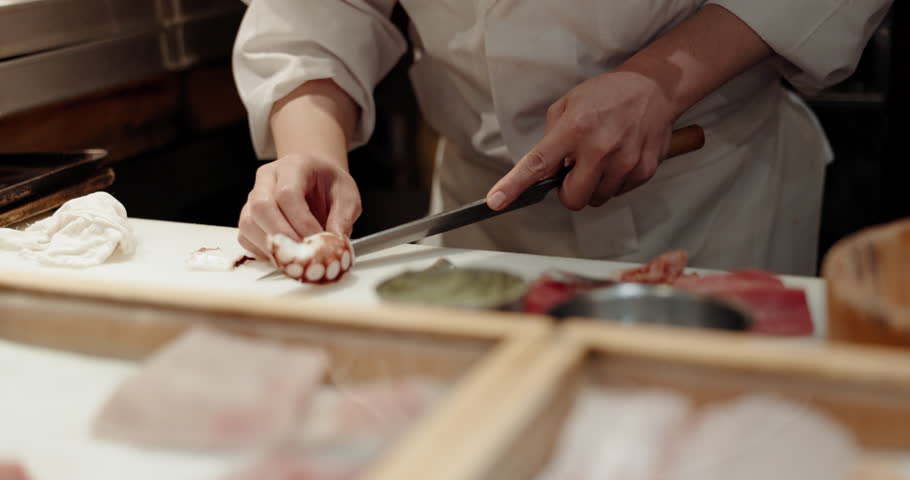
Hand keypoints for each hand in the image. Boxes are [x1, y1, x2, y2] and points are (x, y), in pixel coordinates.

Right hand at [237, 153, 360, 259]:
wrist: (317, 181)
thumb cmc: (331, 187)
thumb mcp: (348, 197)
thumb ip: (343, 218)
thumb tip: (334, 244)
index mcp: (294, 166)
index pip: (287, 194)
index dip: (301, 222)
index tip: (318, 242)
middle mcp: (267, 178)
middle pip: (261, 207)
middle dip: (282, 237)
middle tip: (304, 255)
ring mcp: (253, 196)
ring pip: (248, 223)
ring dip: (271, 247)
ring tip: (296, 260)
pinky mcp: (249, 216)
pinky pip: (246, 237)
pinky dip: (263, 252)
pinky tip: (284, 258)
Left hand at [486, 70, 675, 210]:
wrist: (653, 88)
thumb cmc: (606, 96)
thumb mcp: (568, 105)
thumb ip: (551, 139)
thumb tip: (543, 171)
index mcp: (574, 129)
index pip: (538, 163)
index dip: (514, 185)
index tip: (496, 201)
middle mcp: (599, 147)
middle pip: (573, 199)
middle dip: (569, 191)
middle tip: (575, 171)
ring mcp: (625, 161)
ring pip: (597, 198)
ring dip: (593, 185)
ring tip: (602, 158)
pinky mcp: (644, 170)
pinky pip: (619, 192)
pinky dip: (614, 181)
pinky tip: (619, 157)